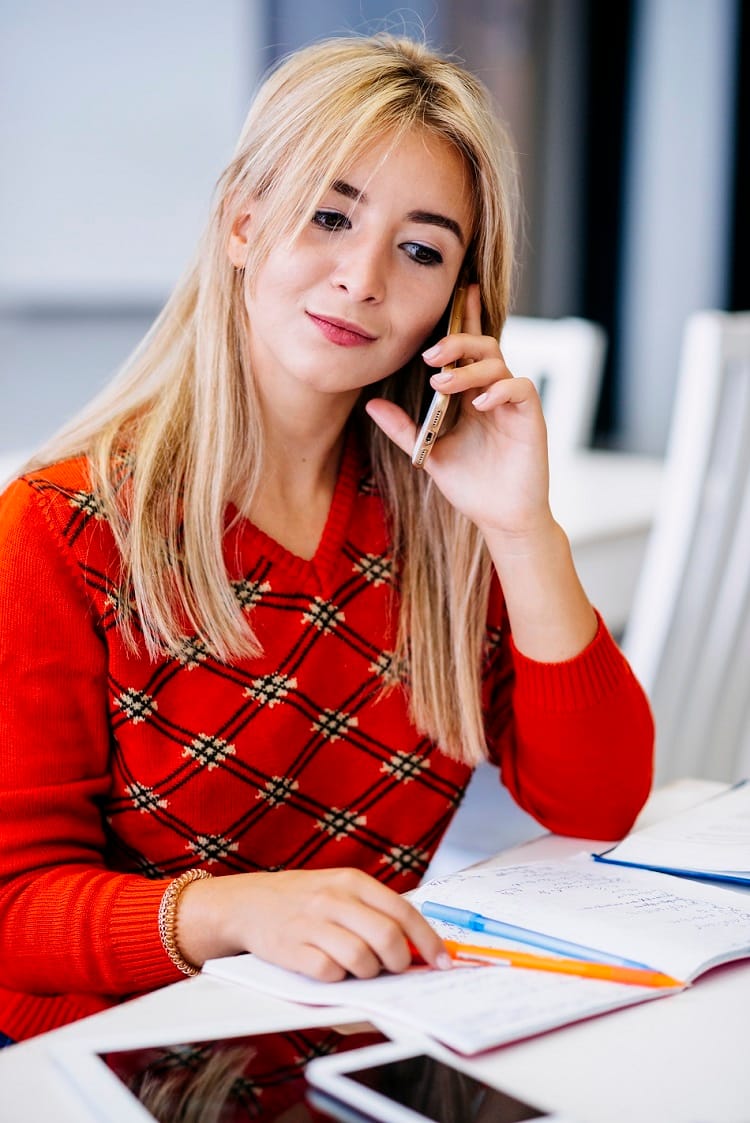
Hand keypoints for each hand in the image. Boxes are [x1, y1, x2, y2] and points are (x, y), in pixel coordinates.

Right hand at [178, 867, 450, 981]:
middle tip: (394, 969)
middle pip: (387, 938)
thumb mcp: (341, 890)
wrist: (248, 902)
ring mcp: (312, 924)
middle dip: (399, 963)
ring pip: (361, 960)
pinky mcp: (292, 949)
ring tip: (359, 968)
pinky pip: (330, 974)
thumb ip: (377, 911)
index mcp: (354, 882)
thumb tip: (419, 945)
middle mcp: (335, 899)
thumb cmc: (306, 899)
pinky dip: (337, 978)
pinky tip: (331, 968)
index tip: (441, 962)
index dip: (428, 942)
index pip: (404, 912)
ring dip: (367, 973)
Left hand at [366, 284, 552, 539]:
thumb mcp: (428, 453)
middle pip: (484, 346)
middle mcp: (494, 392)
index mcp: (472, 395)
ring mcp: (513, 404)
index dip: (466, 318)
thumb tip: (370, 404)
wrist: (500, 518)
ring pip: (498, 363)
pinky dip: (500, 389)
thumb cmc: (470, 486)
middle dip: (457, 342)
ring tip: (442, 384)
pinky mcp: (530, 418)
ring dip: (468, 368)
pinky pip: (521, 388)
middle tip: (430, 355)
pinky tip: (478, 404)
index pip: (470, 350)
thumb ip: (403, 428)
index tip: (458, 291)